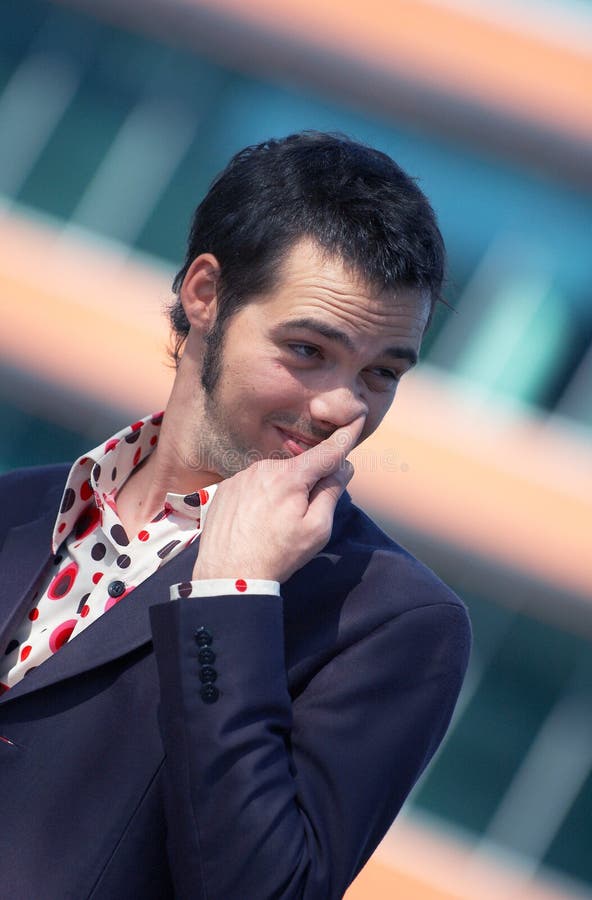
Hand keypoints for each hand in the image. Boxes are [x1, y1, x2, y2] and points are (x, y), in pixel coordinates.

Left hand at [192, 415, 364, 583]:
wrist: (227, 576)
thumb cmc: (277, 555)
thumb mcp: (316, 529)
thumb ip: (331, 492)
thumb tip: (343, 467)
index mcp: (289, 476)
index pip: (326, 451)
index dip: (345, 437)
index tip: (357, 419)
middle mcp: (263, 467)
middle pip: (299, 468)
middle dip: (308, 483)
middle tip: (302, 518)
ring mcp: (241, 476)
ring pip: (275, 477)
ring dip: (282, 492)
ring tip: (273, 526)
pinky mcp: (226, 488)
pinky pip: (253, 485)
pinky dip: (261, 498)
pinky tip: (256, 522)